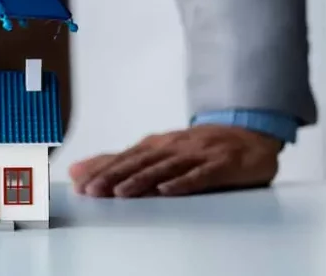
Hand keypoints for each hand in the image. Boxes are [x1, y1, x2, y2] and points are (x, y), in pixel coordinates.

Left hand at [69, 125, 281, 197]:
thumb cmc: (196, 147)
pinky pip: (200, 174)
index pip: (123, 158)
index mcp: (155, 145)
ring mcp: (197, 154)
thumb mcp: (156, 151)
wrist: (248, 133)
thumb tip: (77, 169)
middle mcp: (172, 147)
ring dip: (141, 179)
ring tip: (120, 192)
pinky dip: (183, 182)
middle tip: (92, 189)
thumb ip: (118, 162)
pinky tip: (167, 190)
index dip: (100, 171)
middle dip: (113, 175)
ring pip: (164, 167)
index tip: (79, 184)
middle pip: (139, 162)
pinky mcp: (221, 164)